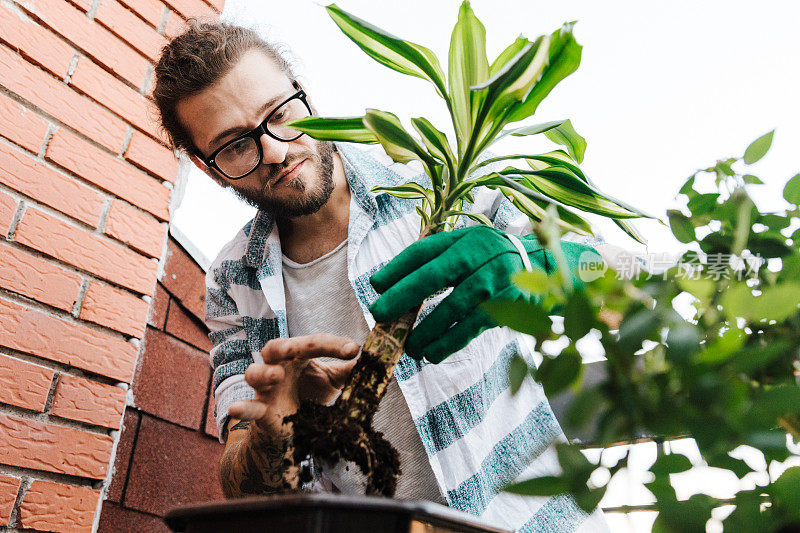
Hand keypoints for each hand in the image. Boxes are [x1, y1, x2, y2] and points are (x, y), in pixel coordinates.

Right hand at [227, 333, 359, 435]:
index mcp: (298, 356)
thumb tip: (376, 361)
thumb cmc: (311, 396)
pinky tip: (235, 410)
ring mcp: (266, 389)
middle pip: (274, 348)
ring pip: (254, 373)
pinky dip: (242, 409)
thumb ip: (351, 372)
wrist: (293, 429)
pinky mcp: (260, 411)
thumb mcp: (334, 383)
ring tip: (277, 376)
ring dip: (264, 373)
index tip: (354, 349)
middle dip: (284, 345)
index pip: (313, 343)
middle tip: (295, 348)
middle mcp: (279, 367)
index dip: (333, 345)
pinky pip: (248, 408)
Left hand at [369, 225, 553, 362]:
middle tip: (380, 314)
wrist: (548, 267)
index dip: (397, 268)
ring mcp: (494, 279)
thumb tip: (391, 284)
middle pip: (433, 275)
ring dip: (425, 330)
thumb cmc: (495, 260)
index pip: (424, 251)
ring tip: (408, 346)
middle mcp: (479, 254)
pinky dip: (448, 342)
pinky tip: (431, 353)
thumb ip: (438, 259)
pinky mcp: (508, 305)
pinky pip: (471, 327)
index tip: (375, 285)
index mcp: (465, 238)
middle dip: (402, 296)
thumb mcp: (470, 248)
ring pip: (451, 308)